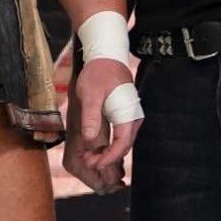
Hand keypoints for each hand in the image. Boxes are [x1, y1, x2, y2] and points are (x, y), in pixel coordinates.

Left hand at [62, 56, 140, 192]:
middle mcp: (133, 118)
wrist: (107, 56)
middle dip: (106, 158)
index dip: (110, 157)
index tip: (95, 164)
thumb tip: (89, 138)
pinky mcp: (123, 116)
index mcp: (128, 113)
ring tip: (89, 158)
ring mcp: (130, 118)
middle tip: (88, 163)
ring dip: (107, 153)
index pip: (123, 143)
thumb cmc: (99, 72)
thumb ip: (91, 116)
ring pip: (121, 143)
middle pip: (123, 146)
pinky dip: (108, 145)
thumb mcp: (90, 93)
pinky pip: (119, 136)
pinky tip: (95, 149)